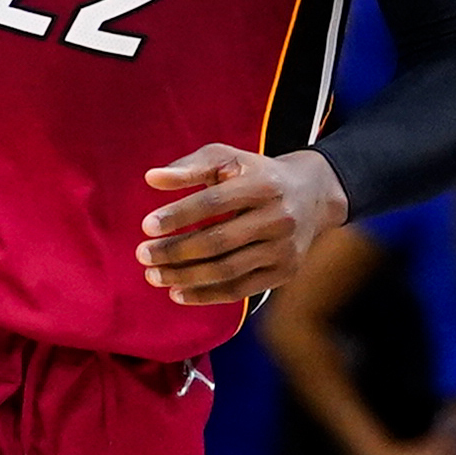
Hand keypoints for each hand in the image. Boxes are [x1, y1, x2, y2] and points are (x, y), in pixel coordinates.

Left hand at [138, 143, 344, 308]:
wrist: (313, 195)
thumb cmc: (256, 174)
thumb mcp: (228, 159)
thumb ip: (190, 167)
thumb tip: (151, 178)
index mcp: (263, 185)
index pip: (214, 203)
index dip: (178, 215)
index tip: (146, 226)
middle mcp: (278, 218)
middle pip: (218, 241)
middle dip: (175, 251)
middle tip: (142, 255)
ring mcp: (284, 249)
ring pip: (227, 270)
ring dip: (185, 277)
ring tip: (153, 275)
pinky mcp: (284, 272)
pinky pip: (240, 290)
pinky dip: (206, 295)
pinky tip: (177, 293)